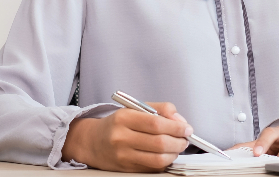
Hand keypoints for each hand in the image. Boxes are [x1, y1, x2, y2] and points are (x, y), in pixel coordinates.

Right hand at [62, 102, 191, 171]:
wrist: (92, 142)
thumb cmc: (117, 124)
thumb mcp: (134, 109)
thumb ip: (160, 109)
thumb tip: (180, 120)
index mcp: (124, 118)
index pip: (156, 123)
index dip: (176, 127)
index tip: (187, 128)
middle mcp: (121, 137)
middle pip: (159, 142)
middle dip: (179, 142)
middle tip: (185, 139)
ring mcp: (123, 155)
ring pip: (158, 159)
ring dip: (174, 154)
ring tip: (177, 147)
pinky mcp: (126, 169)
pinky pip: (152, 168)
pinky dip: (164, 162)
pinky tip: (166, 155)